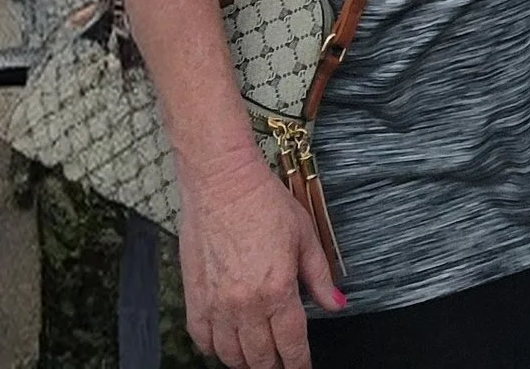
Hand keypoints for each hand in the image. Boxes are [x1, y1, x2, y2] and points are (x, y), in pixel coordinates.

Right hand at [177, 146, 343, 367]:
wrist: (221, 179)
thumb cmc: (262, 200)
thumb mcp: (304, 234)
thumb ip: (320, 276)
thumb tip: (335, 304)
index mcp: (277, 290)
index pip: (292, 347)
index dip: (299, 364)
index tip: (302, 367)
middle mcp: (245, 304)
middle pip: (261, 359)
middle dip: (274, 364)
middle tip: (280, 358)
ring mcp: (216, 303)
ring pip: (231, 356)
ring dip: (246, 360)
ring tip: (255, 351)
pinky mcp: (193, 296)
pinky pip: (201, 340)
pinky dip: (214, 348)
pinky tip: (225, 341)